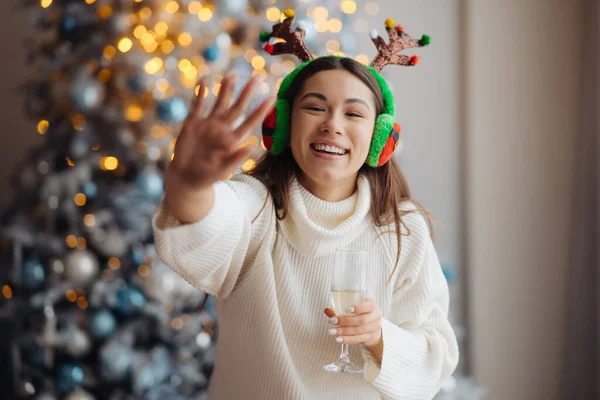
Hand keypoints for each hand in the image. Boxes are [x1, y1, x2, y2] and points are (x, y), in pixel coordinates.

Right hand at [166, 73, 274, 191]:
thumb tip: (252, 147)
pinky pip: (198, 104)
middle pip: (237, 107)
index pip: (249, 122)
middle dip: (246, 93)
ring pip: (219, 102)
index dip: (260, 110)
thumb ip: (236, 159)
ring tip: (232, 74)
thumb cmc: (207, 177)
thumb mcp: (222, 170)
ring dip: (226, 89)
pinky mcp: (193, 123)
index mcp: (232, 140)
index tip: (271, 98)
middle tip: (256, 78)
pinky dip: (201, 93)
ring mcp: (208, 124)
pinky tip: (205, 80)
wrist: (186, 177)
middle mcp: (222, 129)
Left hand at [324, 299, 382, 346]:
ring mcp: (375, 328)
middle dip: (345, 321)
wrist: (373, 326)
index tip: (345, 309)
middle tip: (332, 321)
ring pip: (359, 331)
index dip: (357, 308)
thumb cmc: (361, 313)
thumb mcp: (355, 307)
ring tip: (332, 331)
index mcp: (372, 305)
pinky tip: (338, 339)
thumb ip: (341, 308)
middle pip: (362, 320)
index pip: (368, 306)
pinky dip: (347, 339)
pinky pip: (358, 339)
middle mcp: (376, 316)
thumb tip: (327, 310)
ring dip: (344, 331)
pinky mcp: (370, 337)